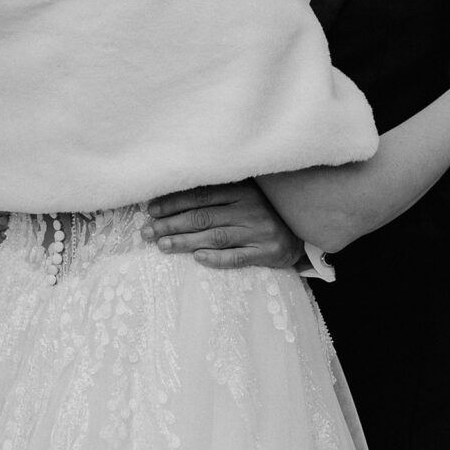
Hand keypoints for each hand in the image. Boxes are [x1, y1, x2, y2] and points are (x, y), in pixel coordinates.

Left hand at [145, 181, 303, 270]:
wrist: (302, 233)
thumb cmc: (264, 213)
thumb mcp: (246, 195)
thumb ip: (218, 194)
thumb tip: (173, 200)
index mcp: (242, 190)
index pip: (201, 196)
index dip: (174, 203)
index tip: (151, 210)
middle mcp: (250, 209)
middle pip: (203, 217)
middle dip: (171, 224)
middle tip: (147, 232)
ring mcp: (259, 232)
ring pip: (214, 237)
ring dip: (185, 241)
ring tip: (162, 245)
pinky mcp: (267, 253)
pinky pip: (237, 257)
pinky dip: (216, 258)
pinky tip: (197, 258)